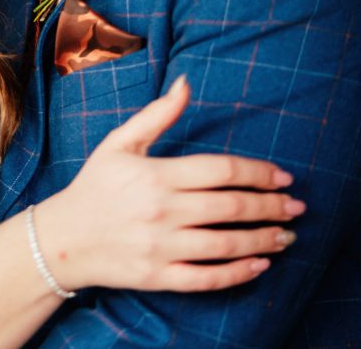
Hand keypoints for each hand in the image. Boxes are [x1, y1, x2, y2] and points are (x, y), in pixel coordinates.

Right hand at [37, 76, 304, 292]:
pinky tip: (260, 265)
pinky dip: (239, 273)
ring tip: (286, 236)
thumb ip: (157, 114)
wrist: (64, 237)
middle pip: (231, 208)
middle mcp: (162, 211)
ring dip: (263, 240)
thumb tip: (185, 82)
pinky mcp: (159, 277)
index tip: (283, 177)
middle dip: (271, 207)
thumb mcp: (120, 142)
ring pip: (226, 245)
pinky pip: (208, 278)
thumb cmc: (95, 184)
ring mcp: (161, 247)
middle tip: (297, 207)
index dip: (258, 173)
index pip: (221, 171)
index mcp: (155, 174)